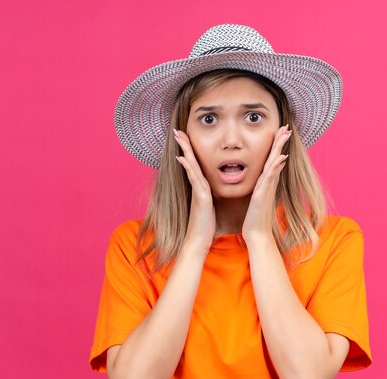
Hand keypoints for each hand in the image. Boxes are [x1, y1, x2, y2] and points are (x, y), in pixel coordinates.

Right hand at [173, 129, 215, 250]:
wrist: (199, 240)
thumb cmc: (204, 225)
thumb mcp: (208, 206)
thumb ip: (207, 196)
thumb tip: (209, 190)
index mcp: (200, 187)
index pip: (194, 164)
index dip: (190, 150)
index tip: (185, 137)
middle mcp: (197, 186)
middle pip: (189, 161)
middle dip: (184, 145)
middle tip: (177, 130)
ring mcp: (197, 190)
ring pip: (190, 166)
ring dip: (185, 150)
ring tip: (179, 136)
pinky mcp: (200, 197)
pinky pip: (194, 179)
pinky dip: (188, 167)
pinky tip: (182, 158)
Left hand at [242, 125, 290, 243]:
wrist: (257, 233)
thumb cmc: (255, 217)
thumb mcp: (257, 198)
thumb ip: (261, 187)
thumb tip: (264, 179)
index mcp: (265, 182)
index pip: (272, 159)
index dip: (276, 146)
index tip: (280, 132)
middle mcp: (268, 183)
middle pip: (276, 158)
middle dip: (281, 142)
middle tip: (286, 127)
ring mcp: (267, 188)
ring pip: (275, 164)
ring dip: (280, 149)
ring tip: (285, 135)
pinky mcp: (262, 194)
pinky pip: (270, 177)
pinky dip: (275, 166)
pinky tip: (280, 157)